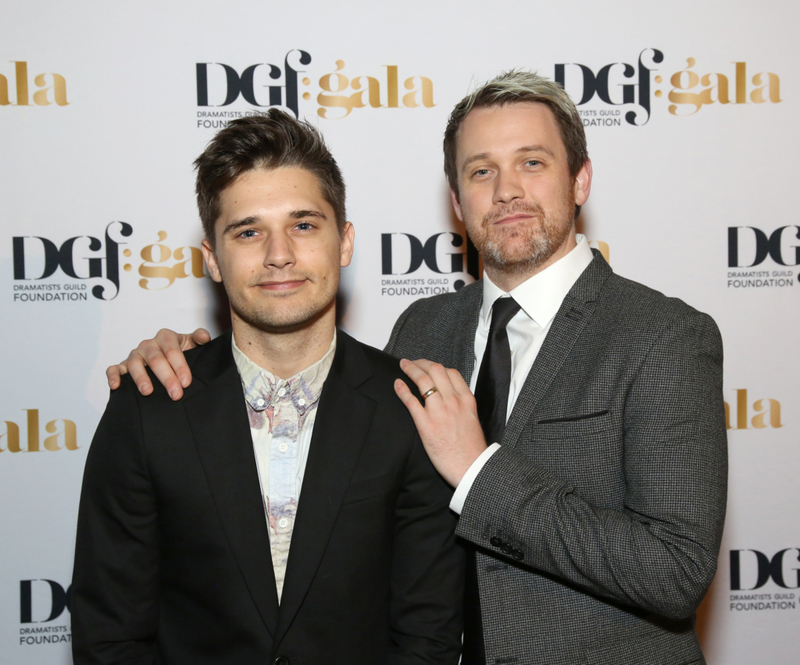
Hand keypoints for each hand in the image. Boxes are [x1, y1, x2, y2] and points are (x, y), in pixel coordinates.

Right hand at [105, 328, 210, 399]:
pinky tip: (116, 386)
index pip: (172, 351)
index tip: (186, 382)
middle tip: (175, 394)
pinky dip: (113, 376)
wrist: (169, 358)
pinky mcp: (123, 365)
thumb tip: (204, 336)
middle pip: (156, 360)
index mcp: (166, 337)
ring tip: (148, 392)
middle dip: (166, 378)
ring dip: (140, 378)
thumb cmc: (182, 351)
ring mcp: (135, 355)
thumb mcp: (193, 343)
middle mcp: (149, 345)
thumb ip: (199, 338)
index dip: (180, 366)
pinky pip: (114, 368)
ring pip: (134, 364)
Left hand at [394, 358, 486, 487]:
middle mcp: (453, 401)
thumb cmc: (472, 448)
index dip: (437, 366)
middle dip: (421, 362)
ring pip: (423, 381)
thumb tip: (451, 399)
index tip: (429, 366)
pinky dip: (402, 390)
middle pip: (435, 371)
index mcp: (466, 400)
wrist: (472, 467)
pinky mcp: (426, 424)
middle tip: (413, 362)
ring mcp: (439, 411)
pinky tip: (397, 384)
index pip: (451, 373)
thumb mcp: (473, 419)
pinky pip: (411, 401)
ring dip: (410, 369)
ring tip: (403, 366)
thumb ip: (462, 406)